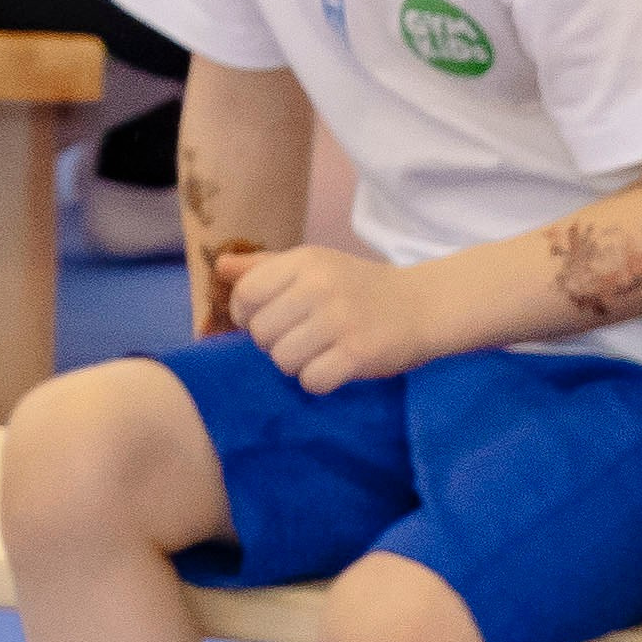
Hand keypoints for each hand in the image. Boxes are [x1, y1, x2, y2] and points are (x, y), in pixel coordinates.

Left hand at [216, 242, 431, 391]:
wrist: (422, 305)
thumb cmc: (358, 286)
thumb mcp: (313, 265)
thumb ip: (264, 268)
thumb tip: (219, 268)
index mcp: (304, 261)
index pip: (246, 293)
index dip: (246, 315)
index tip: (263, 320)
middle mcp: (319, 286)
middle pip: (261, 332)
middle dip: (273, 343)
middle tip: (297, 338)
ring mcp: (339, 320)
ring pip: (283, 359)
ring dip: (295, 364)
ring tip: (316, 352)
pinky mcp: (358, 353)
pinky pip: (312, 380)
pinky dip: (318, 380)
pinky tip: (333, 367)